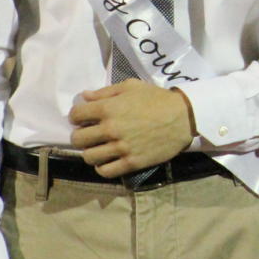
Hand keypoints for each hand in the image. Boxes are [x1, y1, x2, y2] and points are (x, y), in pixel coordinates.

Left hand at [68, 80, 193, 176]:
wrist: (182, 117)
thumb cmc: (156, 98)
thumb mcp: (131, 87)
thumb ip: (105, 92)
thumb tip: (84, 96)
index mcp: (108, 108)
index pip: (76, 115)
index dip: (76, 116)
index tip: (82, 117)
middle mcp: (110, 129)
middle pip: (78, 139)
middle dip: (79, 135)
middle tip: (88, 134)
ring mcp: (121, 147)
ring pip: (89, 157)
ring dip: (90, 152)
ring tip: (98, 148)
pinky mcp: (131, 162)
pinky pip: (105, 171)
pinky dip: (102, 167)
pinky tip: (106, 160)